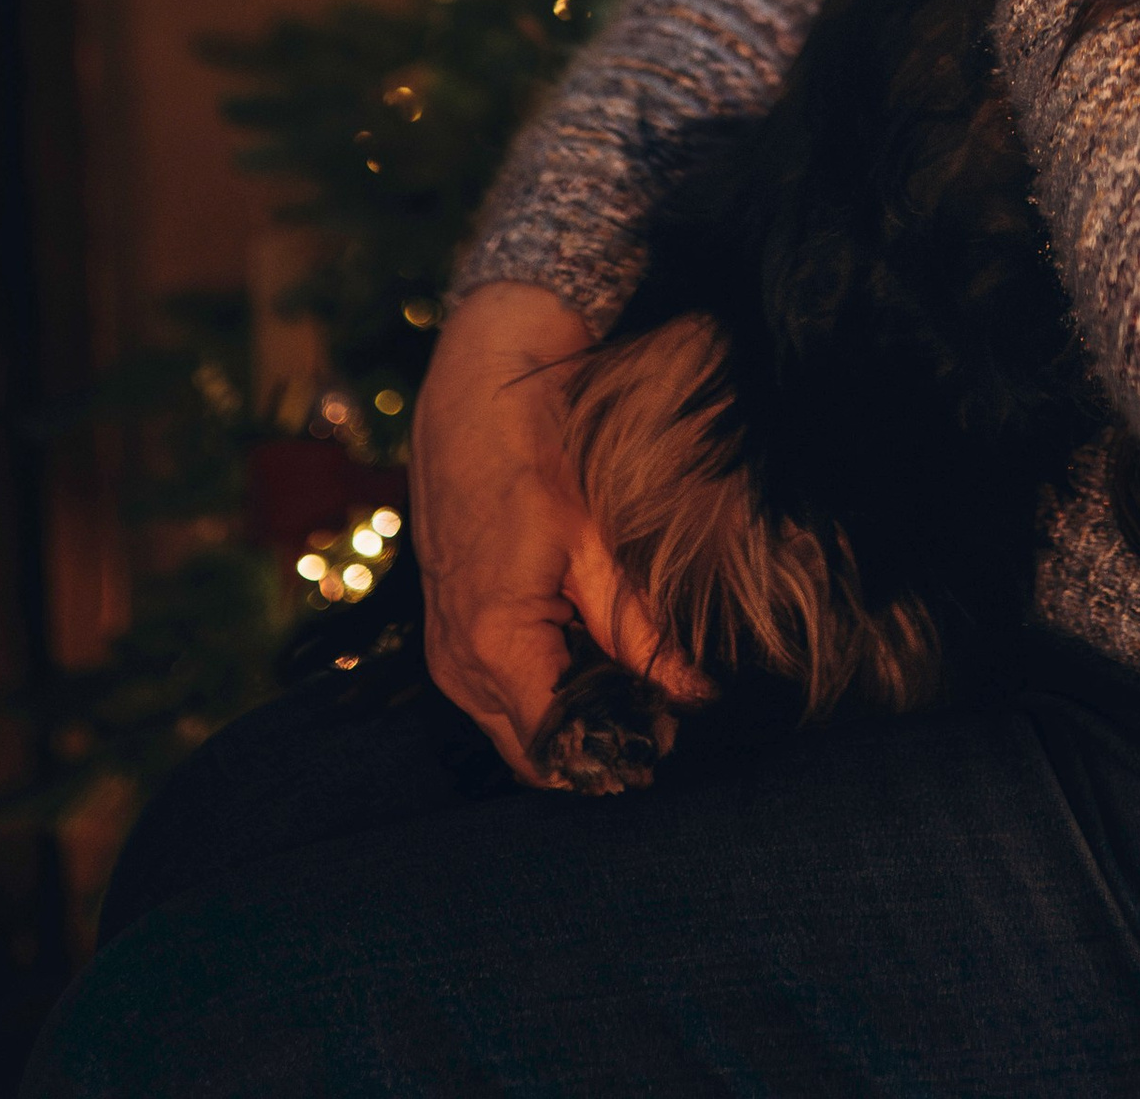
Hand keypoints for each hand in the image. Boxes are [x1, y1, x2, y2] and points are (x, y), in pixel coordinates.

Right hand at [410, 280, 705, 780]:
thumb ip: (640, 628)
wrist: (477, 383)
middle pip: (531, 752)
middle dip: (596, 750)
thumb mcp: (599, 538)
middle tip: (664, 726)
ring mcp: (446, 647)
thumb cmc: (537, 446)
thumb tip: (693, 694)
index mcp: (495, 642)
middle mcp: (457, 661)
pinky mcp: (451, 626)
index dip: (617, 756)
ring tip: (639, 693)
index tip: (670, 744)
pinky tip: (595, 660)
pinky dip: (545, 690)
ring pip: (512, 726)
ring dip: (571, 723)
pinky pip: (498, 689)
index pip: (558, 746)